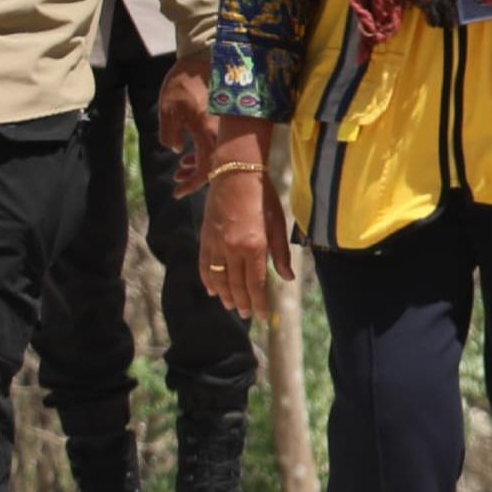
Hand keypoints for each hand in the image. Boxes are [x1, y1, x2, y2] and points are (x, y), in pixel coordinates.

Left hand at [153, 61, 215, 176]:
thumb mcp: (168, 110)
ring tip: (181, 166)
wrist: (205, 59)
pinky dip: (203, 151)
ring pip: (215, 155)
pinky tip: (189, 149)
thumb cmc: (184, 84)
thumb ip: (170, 134)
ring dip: (198, 164)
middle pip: (213, 166)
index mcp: (209, 135)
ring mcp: (224, 127)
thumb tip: (177, 149)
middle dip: (194, 177)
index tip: (176, 193)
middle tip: (176, 180)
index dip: (192, 184)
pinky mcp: (222, 120)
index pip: (206, 170)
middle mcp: (221, 135)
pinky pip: (216, 143)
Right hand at [198, 163, 289, 317]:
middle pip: (236, 284)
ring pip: (218, 278)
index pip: (255, 283)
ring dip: (224, 295)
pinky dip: (207, 279)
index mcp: (254, 246)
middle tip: (246, 315)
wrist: (235, 175)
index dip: (259, 302)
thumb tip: (287, 277)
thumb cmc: (262, 197)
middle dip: (242, 302)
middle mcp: (232, 249)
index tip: (262, 316)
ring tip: (231, 306)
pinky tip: (212, 289)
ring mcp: (216, 244)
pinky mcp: (205, 238)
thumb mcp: (277, 224)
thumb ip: (280, 253)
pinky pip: (204, 264)